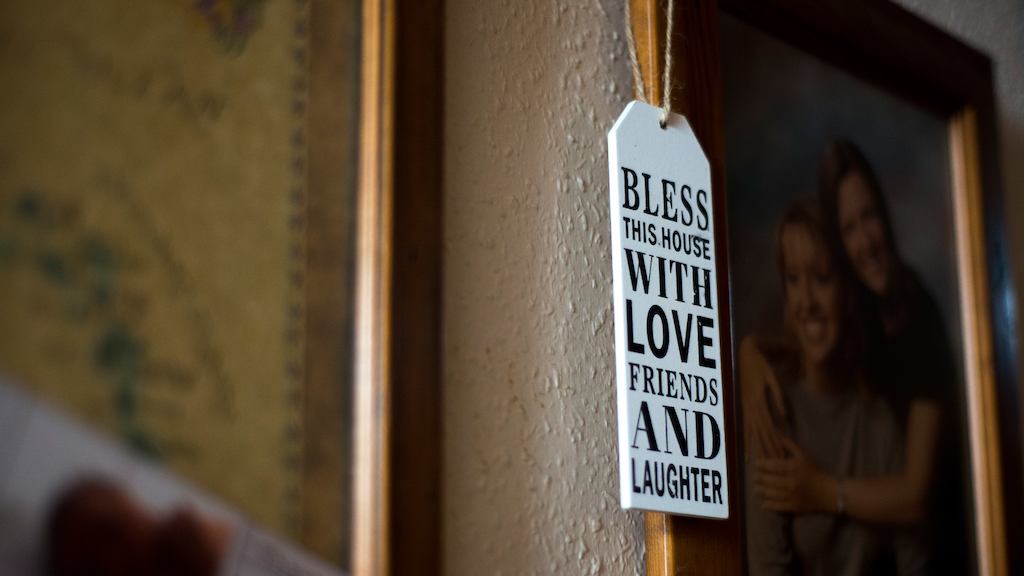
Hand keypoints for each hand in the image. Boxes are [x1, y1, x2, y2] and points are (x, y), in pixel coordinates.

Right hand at [739, 337, 785, 457]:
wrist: (746, 354)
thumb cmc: (761, 364)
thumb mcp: (772, 377)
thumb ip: (778, 397)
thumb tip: (784, 415)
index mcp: (759, 402)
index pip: (770, 427)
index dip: (776, 442)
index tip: (782, 455)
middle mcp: (751, 408)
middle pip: (761, 433)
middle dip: (768, 449)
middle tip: (775, 465)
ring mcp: (746, 408)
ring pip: (752, 432)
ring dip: (757, 447)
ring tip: (760, 463)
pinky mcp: (744, 407)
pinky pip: (746, 427)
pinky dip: (748, 440)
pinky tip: (749, 449)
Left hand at [753, 436, 832, 513]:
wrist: (828, 492)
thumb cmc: (814, 472)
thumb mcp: (803, 456)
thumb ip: (789, 445)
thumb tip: (776, 433)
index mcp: (792, 468)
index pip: (771, 465)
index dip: (760, 464)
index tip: (755, 464)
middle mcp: (791, 481)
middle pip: (768, 479)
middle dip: (758, 478)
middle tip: (753, 476)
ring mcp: (791, 495)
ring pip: (770, 493)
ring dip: (760, 490)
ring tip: (756, 488)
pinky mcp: (794, 506)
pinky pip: (777, 506)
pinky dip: (768, 504)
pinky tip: (763, 503)